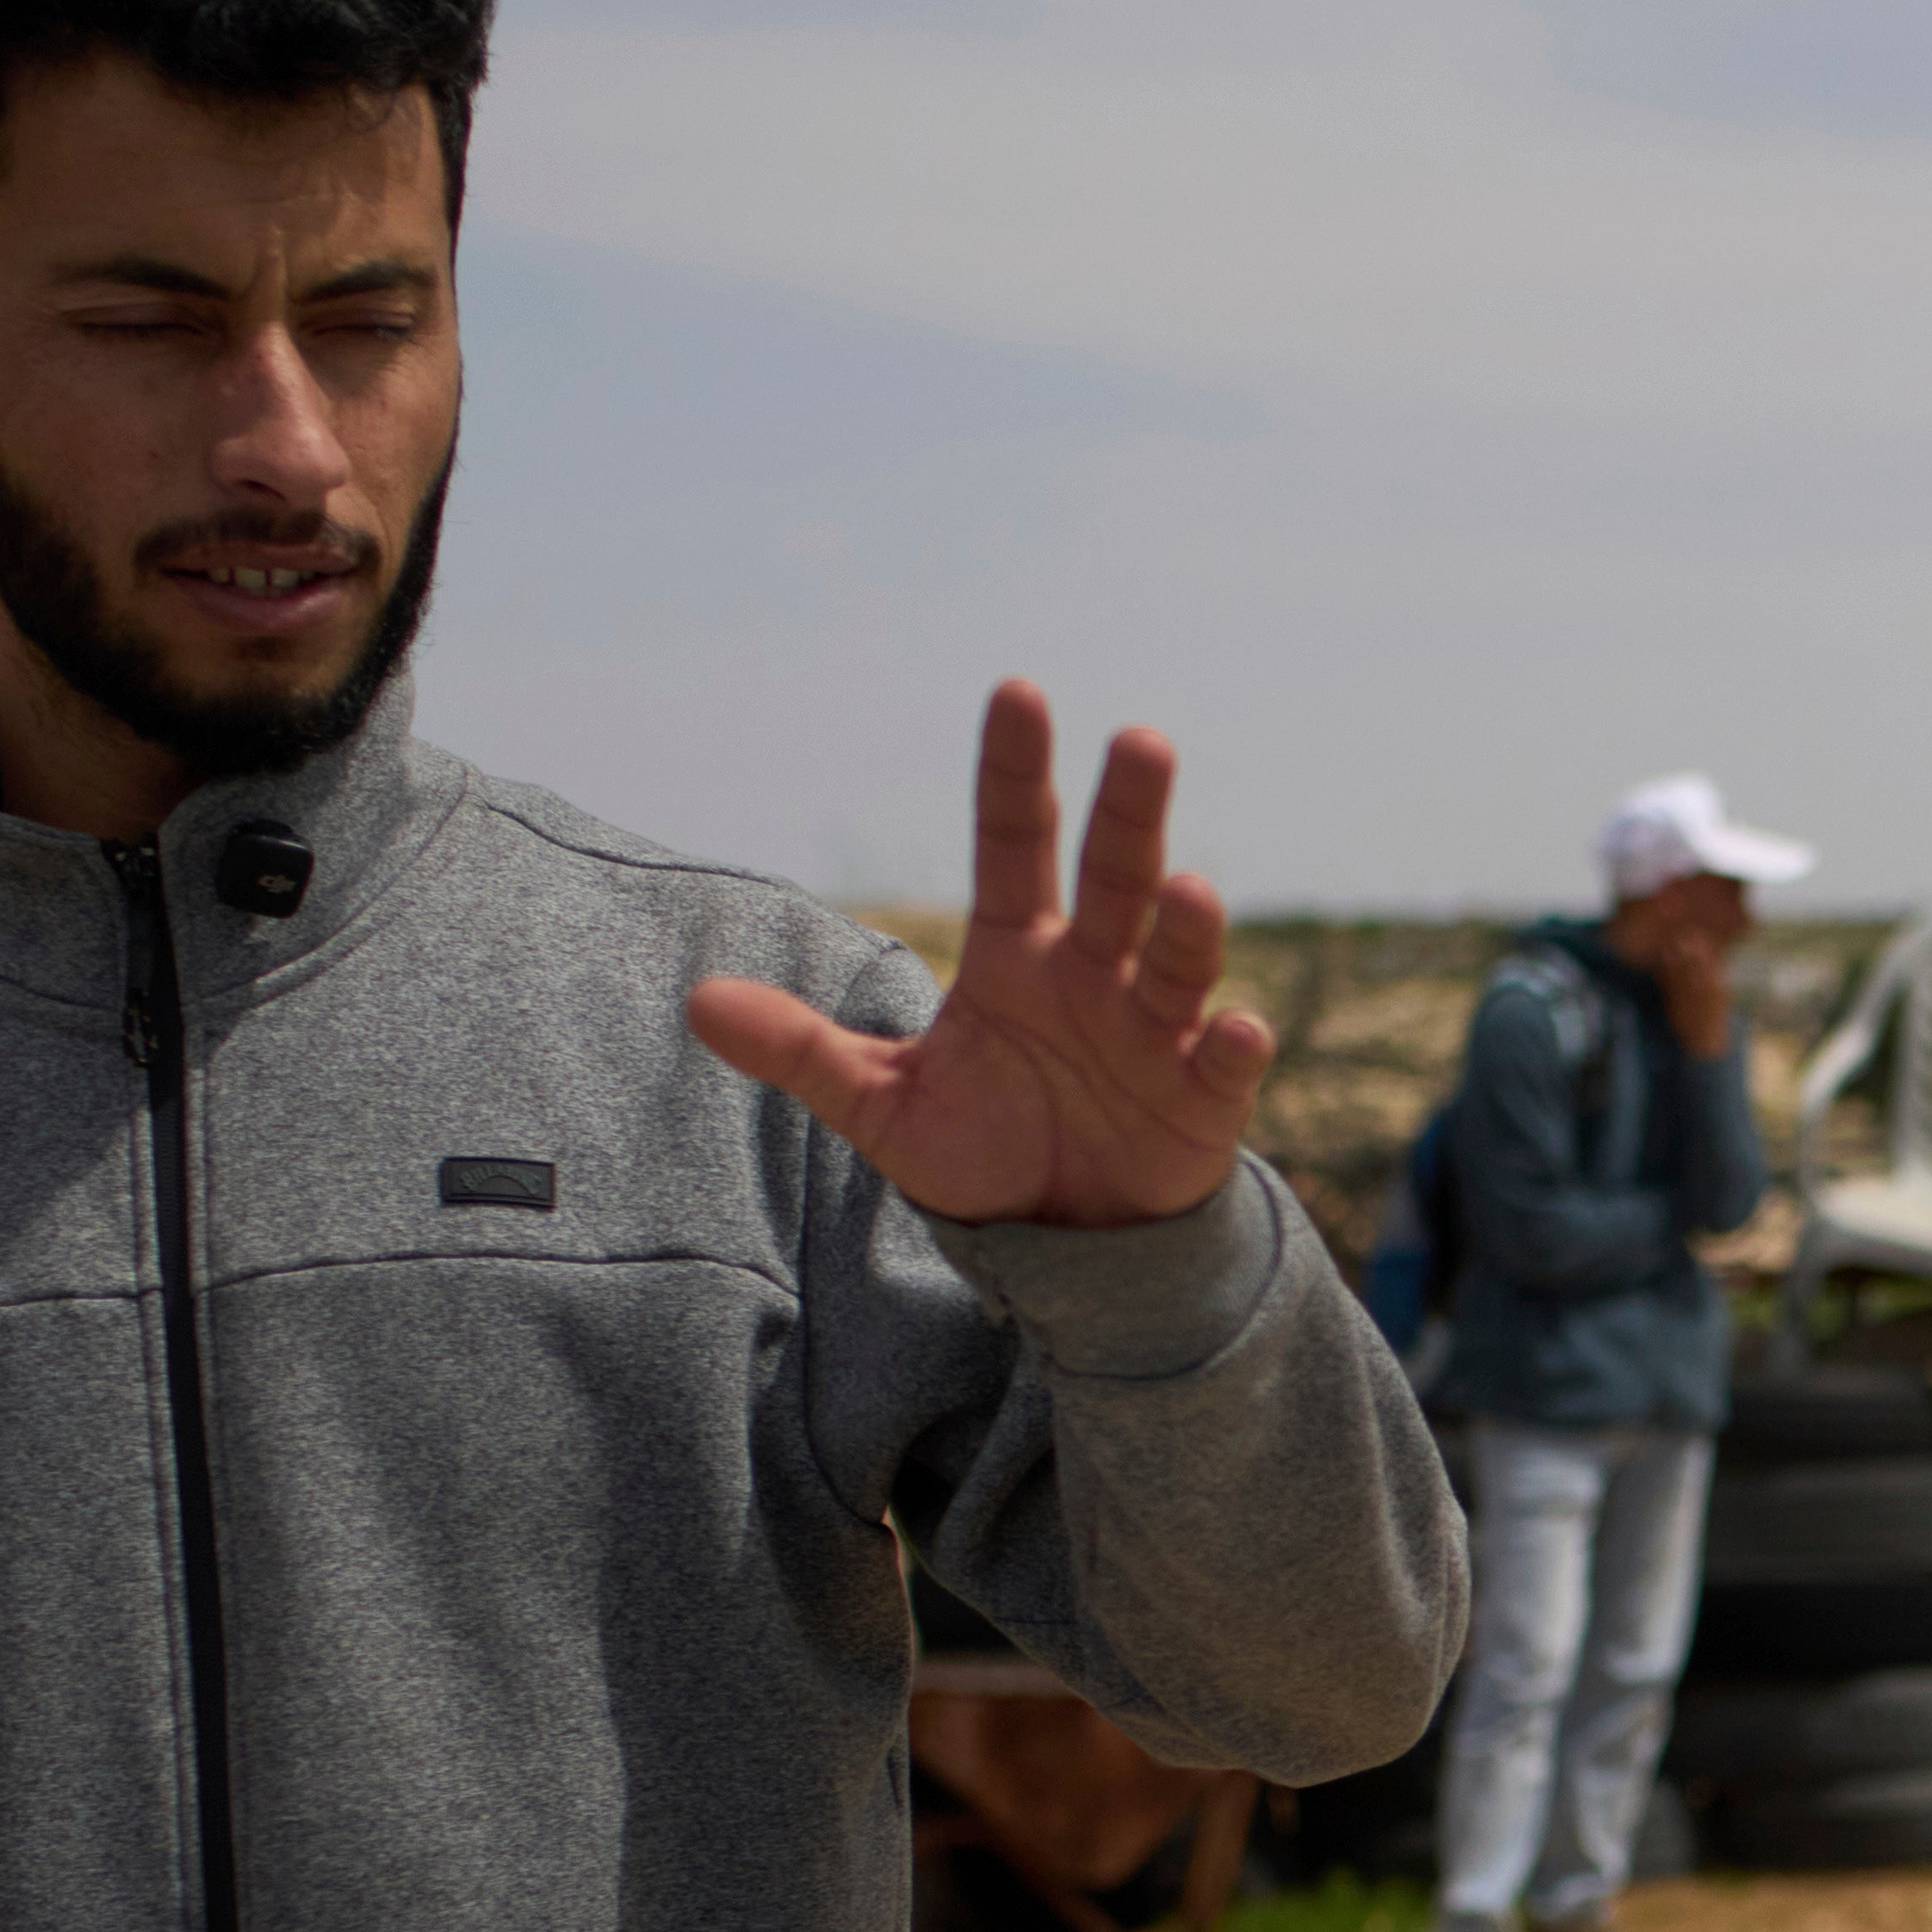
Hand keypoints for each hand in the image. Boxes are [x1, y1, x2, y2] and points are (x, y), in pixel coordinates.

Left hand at [686, 684, 1270, 1231]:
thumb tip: (695, 1002)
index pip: (1013, 843)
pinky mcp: (1202, 1097)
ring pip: (1175, 959)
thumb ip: (801, 1050)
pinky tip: (1235, 1028)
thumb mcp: (880, 1104)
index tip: (1018, 692)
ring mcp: (1156, 1029)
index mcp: (1015, 954)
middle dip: (1129, 811)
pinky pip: (1224, 1063)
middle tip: (1140, 741)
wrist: (1062, 1239)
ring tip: (1185, 889)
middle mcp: (1093, 972)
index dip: (1013, 772)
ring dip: (1187, 925)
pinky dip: (1235, 1045)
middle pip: (1112, 876)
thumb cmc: (980, 1149)